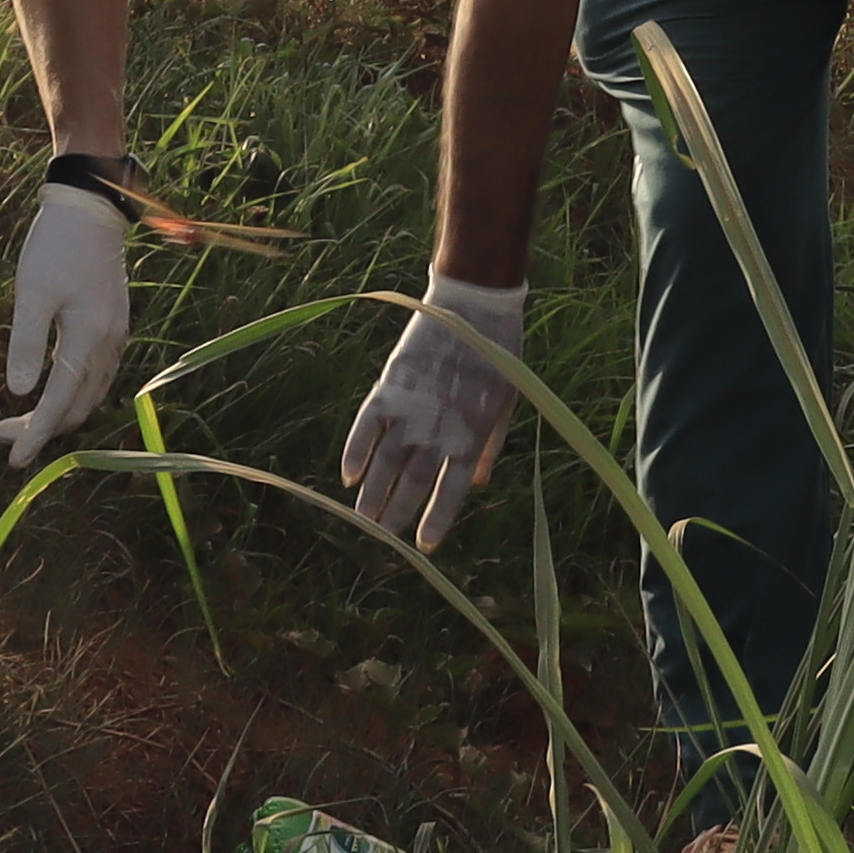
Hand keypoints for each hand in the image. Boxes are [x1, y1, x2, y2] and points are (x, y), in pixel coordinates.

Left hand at [0, 179, 136, 468]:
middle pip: (77, 407)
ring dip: (57, 414)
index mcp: (89, 339)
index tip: (12, 459)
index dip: (35, 435)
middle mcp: (108, 345)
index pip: (59, 403)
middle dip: (41, 428)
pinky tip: (50, 390)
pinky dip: (72, 395)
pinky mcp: (113, 326)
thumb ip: (26, 344)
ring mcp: (115, 336)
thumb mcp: (32, 293)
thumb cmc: (56, 246)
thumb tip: (19, 393)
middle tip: (0, 434)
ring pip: (90, 395)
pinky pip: (96, 377)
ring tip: (20, 421)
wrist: (91, 207)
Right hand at [337, 274, 533, 548]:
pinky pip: (367, 427)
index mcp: (472, 436)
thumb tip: (479, 483)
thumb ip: (490, 445)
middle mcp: (439, 430)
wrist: (474, 306)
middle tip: (381, 538)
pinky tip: (347, 476)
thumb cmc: (498, 355)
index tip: (423, 546)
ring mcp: (412, 410)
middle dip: (396, 514)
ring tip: (362, 518)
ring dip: (372, 493)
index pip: (450, 490)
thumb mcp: (505, 403)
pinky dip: (355, 452)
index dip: (436, 519)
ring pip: (386, 463)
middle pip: (413, 483)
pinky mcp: (390, 388)